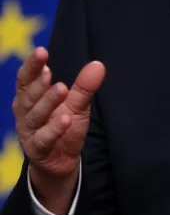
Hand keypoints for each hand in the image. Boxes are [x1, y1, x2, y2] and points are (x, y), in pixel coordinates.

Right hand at [13, 47, 105, 214]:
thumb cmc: (63, 125)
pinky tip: (65, 119)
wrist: (59, 162)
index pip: (26, 79)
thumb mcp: (76, 104)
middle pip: (28, 96)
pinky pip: (44, 138)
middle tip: (50, 72)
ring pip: (36, 116)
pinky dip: (54, 129)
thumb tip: (98, 65)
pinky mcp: (38, 149)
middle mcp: (25, 113)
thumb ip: (84, 86)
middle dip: (38, 83)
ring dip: (48, 102)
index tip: (41, 52)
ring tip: (62, 89)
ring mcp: (30, 132)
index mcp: (30, 97)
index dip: (32, 66)